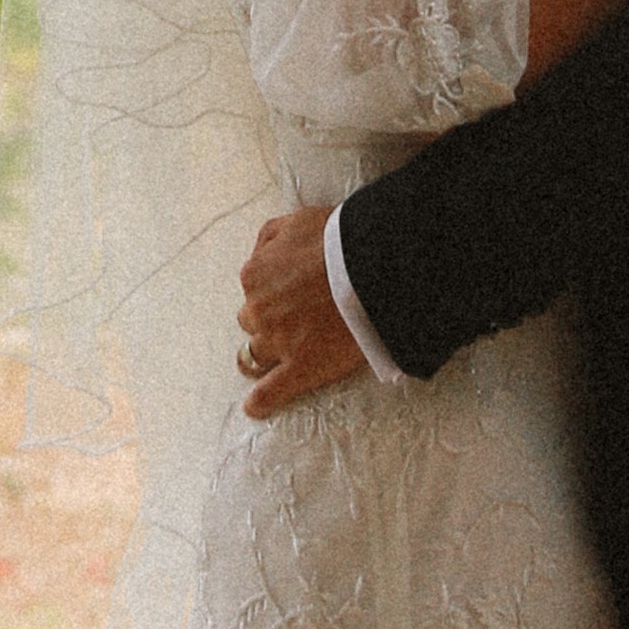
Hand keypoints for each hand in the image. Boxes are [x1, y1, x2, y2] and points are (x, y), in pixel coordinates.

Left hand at [237, 204, 364, 415]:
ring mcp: (278, 342)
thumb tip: (258, 255)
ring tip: (287, 353)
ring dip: (269, 352)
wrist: (375, 268)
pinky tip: (255, 407)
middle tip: (300, 317)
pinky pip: (270, 393)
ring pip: (258, 353)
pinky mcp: (300, 368)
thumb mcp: (297, 221)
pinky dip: (261, 402)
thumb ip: (270, 237)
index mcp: (255, 274)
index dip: (273, 292)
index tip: (293, 293)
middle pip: (253, 322)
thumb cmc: (339, 240)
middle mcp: (259, 310)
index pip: (253, 289)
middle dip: (271, 320)